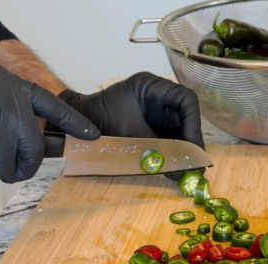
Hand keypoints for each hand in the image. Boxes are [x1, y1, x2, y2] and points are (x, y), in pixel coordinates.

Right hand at [0, 57, 99, 182]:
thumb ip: (2, 104)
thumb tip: (23, 132)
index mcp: (7, 86)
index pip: (50, 107)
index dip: (72, 123)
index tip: (92, 136)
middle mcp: (6, 108)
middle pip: (32, 151)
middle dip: (22, 164)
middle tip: (6, 164)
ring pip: (4, 168)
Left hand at [54, 72, 204, 178]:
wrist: (72, 127)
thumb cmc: (97, 121)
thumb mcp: (130, 135)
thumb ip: (157, 151)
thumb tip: (181, 172)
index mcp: (151, 86)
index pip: (185, 100)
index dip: (193, 124)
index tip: (192, 148)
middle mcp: (157, 97)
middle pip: (186, 117)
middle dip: (191, 141)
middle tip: (195, 166)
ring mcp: (154, 113)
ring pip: (180, 130)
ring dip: (184, 151)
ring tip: (188, 171)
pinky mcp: (150, 128)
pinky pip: (169, 140)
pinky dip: (173, 154)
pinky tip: (176, 168)